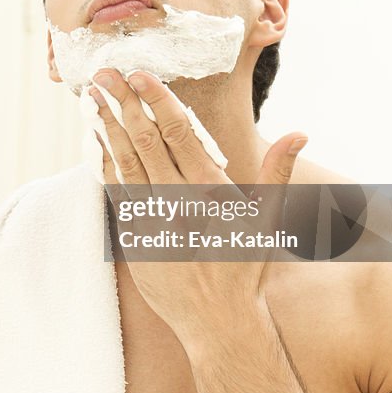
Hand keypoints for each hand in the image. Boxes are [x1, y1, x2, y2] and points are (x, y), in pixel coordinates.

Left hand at [90, 68, 305, 342]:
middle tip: (105, 71)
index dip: (157, 100)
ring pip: (123, 162)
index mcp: (209, 191)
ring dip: (106, 126)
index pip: (179, 133)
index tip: (140, 75)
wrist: (217, 321)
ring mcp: (150, 220)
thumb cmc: (245, 267)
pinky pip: (114, 191)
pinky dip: (103, 162)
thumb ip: (278, 171)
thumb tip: (300, 133)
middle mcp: (177, 202)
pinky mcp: (132, 237)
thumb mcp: (269, 219)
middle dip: (123, 103)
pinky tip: (95, 140)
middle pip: (144, 141)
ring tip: (92, 96)